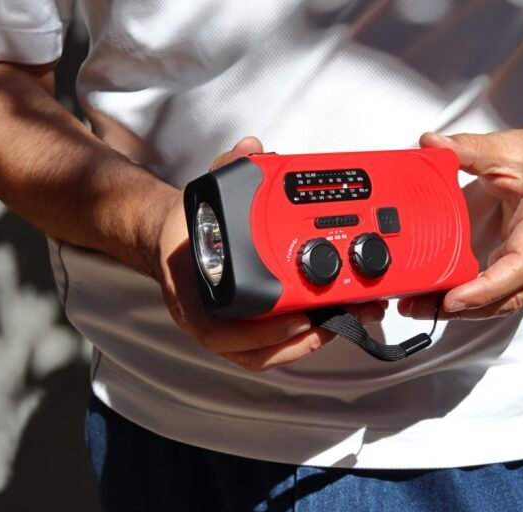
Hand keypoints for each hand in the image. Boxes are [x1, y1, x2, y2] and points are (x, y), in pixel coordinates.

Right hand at [151, 137, 386, 370]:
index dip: (261, 334)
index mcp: (191, 298)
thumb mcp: (202, 195)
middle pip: (257, 352)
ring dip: (311, 342)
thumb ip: (224, 170)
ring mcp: (232, 328)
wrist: (175, 238)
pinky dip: (306, 335)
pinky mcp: (251, 325)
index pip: (220, 334)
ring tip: (348, 320)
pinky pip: (278, 341)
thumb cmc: (188, 228)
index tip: (298, 320)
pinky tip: (336, 316)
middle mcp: (213, 320)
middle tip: (338, 320)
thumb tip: (250, 148)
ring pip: (270, 353)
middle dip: (301, 341)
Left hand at [399, 124, 522, 319]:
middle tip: (420, 306)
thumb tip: (431, 144)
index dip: (487, 288)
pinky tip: (442, 297)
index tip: (453, 298)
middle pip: (510, 295)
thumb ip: (468, 148)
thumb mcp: (508, 147)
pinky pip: (503, 293)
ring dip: (466, 310)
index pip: (521, 265)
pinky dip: (474, 300)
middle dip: (466, 308)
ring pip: (506, 301)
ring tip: (422, 306)